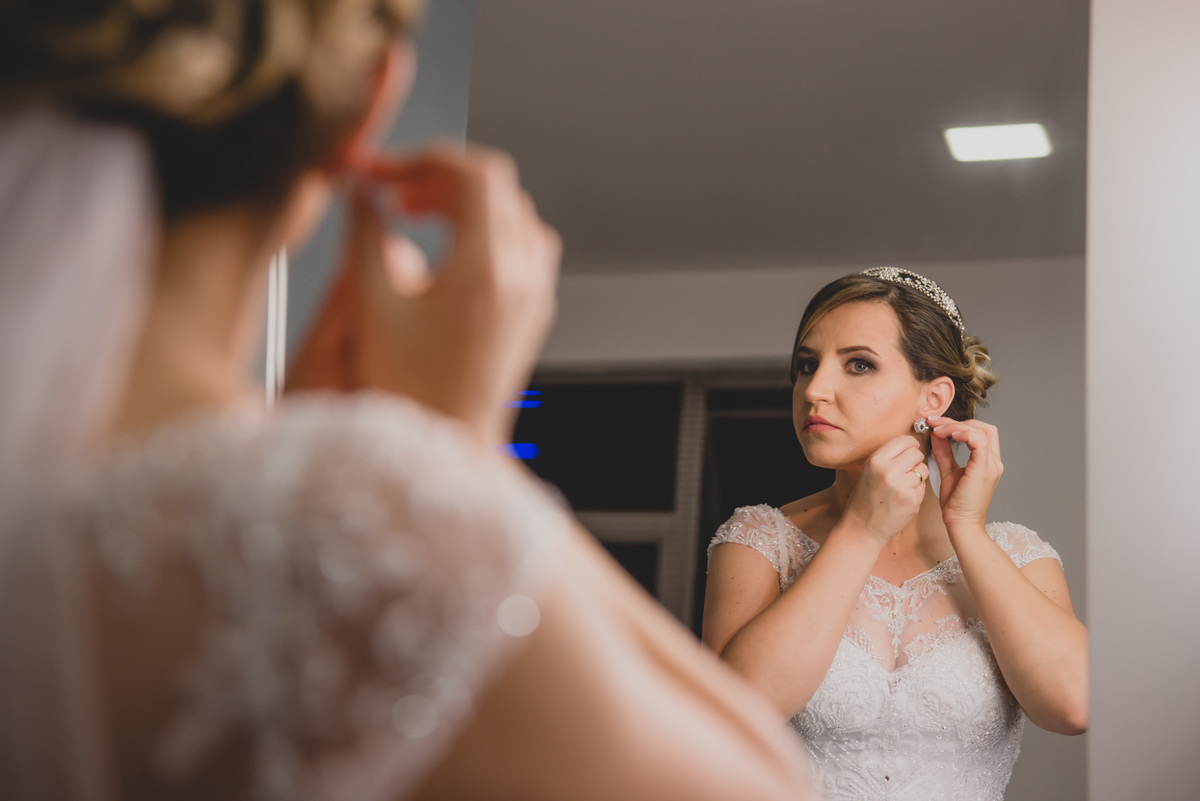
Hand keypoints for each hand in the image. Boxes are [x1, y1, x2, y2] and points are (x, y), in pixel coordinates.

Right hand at [288, 143, 560, 446]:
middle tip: (393, 190)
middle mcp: (522, 277)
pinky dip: (486, 232)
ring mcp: (533, 295)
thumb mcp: (372, 306)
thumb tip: (361, 196)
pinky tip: (447, 252)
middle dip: (439, 177)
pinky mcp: (532, 313)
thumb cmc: (413, 395)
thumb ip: (364, 236)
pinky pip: (522, 248)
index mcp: (487, 268)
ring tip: (416, 216)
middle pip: (497, 188)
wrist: (448, 448)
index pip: (475, 174)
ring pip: (513, 215)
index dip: (424, 159)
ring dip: (465, 203)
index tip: (386, 170)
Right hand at [839, 435, 928, 545]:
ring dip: (918, 475)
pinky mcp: (912, 500)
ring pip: (923, 469)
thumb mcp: (869, 471)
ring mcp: (902, 486)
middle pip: (916, 453)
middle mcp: (889, 471)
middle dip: (915, 459)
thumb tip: (910, 444)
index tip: (911, 448)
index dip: (910, 443)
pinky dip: (917, 490)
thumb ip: (888, 457)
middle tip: (908, 468)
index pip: (903, 440)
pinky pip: (923, 486)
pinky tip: (905, 497)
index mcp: (876, 461)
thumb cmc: (865, 498)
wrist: (862, 527)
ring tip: (905, 484)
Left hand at [928, 416, 1001, 530]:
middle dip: (958, 421)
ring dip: (956, 426)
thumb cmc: (956, 503)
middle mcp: (994, 462)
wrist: (961, 524)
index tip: (936, 424)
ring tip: (936, 429)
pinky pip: (978, 441)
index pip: (982, 433)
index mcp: (987, 463)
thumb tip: (936, 435)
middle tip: (935, 422)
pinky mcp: (984, 469)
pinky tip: (945, 435)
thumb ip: (944, 452)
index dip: (960, 424)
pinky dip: (961, 433)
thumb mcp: (948, 471)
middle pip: (984, 428)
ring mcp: (991, 465)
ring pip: (980, 431)